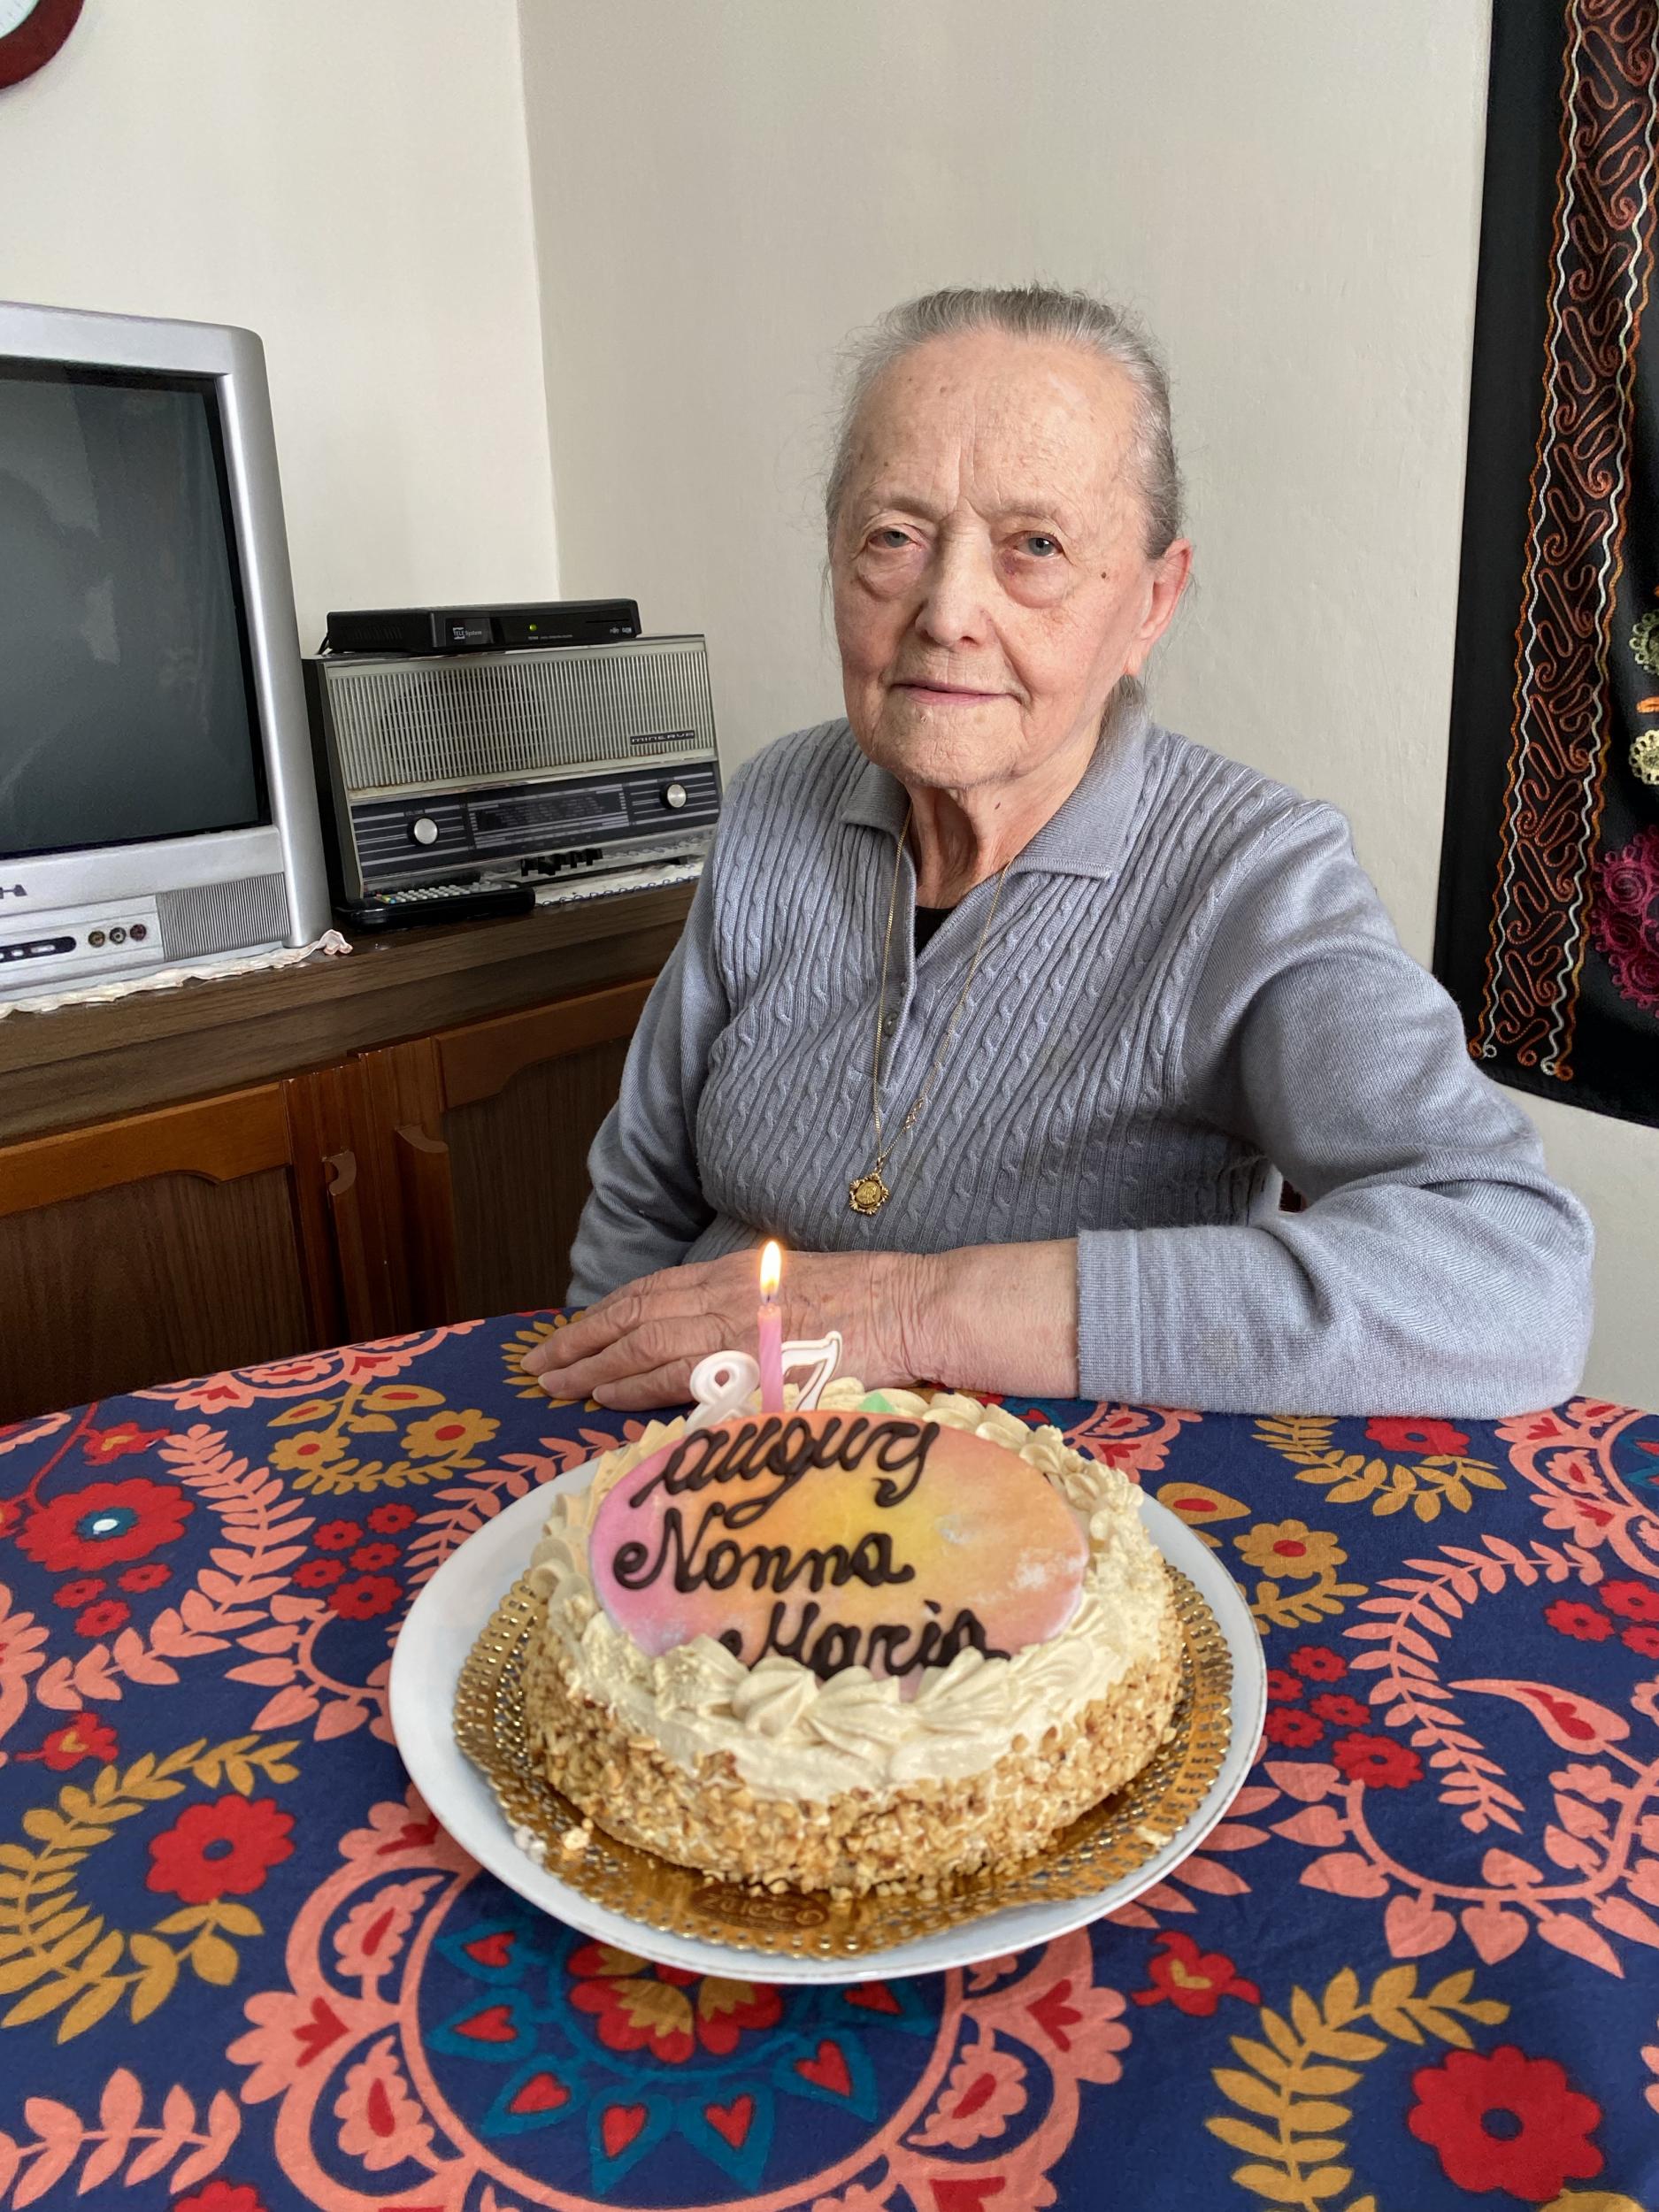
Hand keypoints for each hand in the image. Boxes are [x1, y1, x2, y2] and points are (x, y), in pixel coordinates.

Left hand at [521, 1248, 932, 1409]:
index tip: (569, 1335)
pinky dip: (636, 1384)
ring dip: (594, 1366)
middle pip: (634, 1316)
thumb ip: (749, 1307)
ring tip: (557, 1386)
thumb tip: (711, 1336)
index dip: (604, 1315)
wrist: (914, 1306)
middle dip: (581, 1342)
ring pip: (644, 1344)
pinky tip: (607, 1395)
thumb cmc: (869, 1302)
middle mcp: (725, 1294)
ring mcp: (737, 1327)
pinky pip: (680, 1374)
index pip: (650, 1292)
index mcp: (734, 1274)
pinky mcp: (752, 1362)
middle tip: (538, 1366)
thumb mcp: (793, 1288)